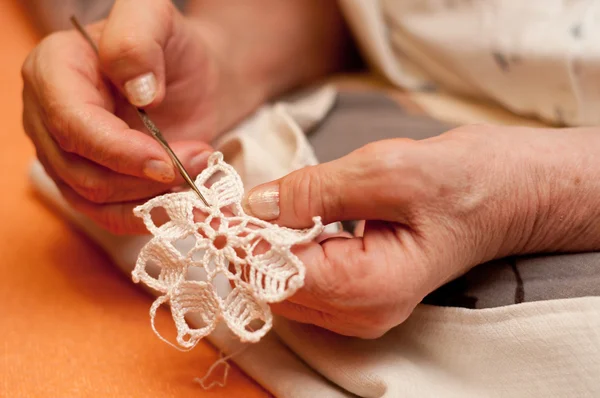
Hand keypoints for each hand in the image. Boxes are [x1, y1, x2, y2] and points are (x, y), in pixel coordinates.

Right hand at [22, 0, 263, 233]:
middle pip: (80, 169)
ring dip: (151, 196)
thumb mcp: (158, 19)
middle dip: (144, 176)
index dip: (117, 150)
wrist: (189, 80)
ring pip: (93, 198)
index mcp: (54, 69)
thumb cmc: (173, 49)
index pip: (71, 123)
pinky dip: (146, 213)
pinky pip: (106, 214)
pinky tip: (179, 198)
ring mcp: (63, 153)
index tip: (166, 161)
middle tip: (199, 160)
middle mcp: (47, 115)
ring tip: (196, 170)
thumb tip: (138, 92)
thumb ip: (138, 40)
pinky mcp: (87, 181)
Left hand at [242, 126, 550, 337]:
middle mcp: (362, 313)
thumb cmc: (458, 182)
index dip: (243, 240)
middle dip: (249, 247)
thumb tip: (254, 204)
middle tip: (234, 203)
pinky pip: (304, 281)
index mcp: (369, 288)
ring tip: (262, 208)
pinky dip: (286, 252)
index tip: (219, 206)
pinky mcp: (359, 296)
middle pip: (275, 289)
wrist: (503, 194)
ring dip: (266, 249)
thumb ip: (315, 191)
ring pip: (284, 288)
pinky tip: (291, 221)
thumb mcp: (386, 171)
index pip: (278, 275)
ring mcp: (361, 311)